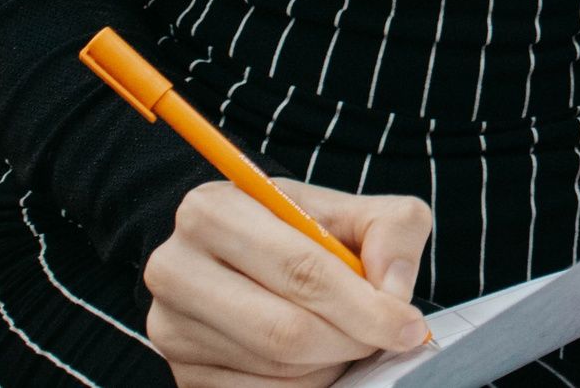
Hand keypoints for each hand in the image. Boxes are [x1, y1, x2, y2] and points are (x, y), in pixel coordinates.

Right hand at [144, 179, 432, 386]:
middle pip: (285, 329)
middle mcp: (177, 267)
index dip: (364, 306)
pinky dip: (303, 384)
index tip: (408, 327)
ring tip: (343, 336)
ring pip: (275, 368)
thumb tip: (393, 290)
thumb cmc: (302, 230)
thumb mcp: (353, 210)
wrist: (244, 254)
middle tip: (383, 338)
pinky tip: (314, 357)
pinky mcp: (179, 369)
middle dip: (350, 340)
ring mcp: (171, 325)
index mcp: (215, 210)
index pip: (301, 269)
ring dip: (328, 362)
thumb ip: (392, 230)